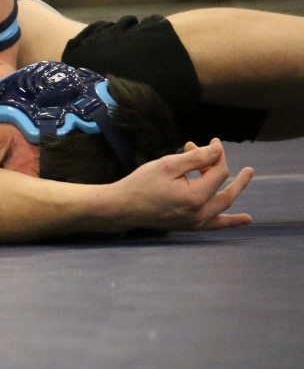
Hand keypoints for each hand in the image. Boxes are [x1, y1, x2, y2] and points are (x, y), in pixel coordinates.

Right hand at [111, 139, 253, 231]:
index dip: (217, 155)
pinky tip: (245, 219)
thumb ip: (196, 157)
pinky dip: (230, 220)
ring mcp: (196, 222)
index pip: (218, 172)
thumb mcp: (168, 164)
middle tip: (238, 158)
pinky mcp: (190, 226)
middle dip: (230, 170)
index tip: (211, 142)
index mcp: (196, 196)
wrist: (122, 207)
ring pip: (223, 205)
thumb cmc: (141, 183)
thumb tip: (217, 150)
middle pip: (225, 189)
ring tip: (246, 176)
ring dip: (234, 189)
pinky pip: (216, 224)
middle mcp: (200, 213)